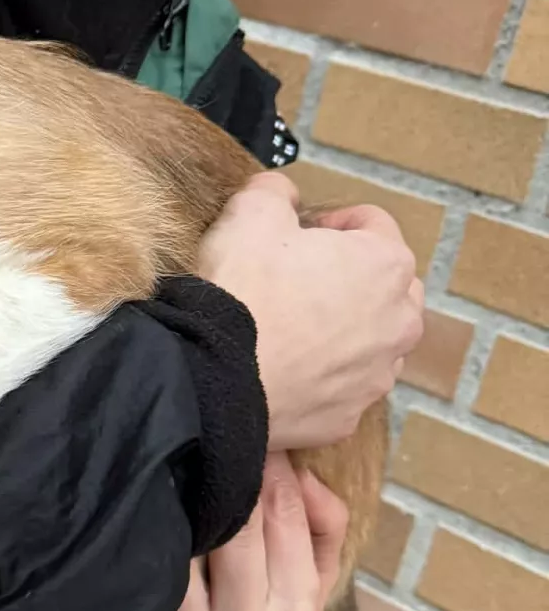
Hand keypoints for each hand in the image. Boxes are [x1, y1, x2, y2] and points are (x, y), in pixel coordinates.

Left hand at [134, 455, 347, 610]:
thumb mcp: (312, 584)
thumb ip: (322, 526)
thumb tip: (300, 472)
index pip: (282, 519)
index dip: (268, 468)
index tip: (255, 438)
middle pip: (232, 533)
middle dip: (224, 481)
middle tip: (210, 443)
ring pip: (179, 558)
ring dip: (177, 510)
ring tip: (173, 473)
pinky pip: (141, 592)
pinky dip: (142, 551)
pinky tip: (140, 519)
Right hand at [199, 173, 422, 449]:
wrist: (213, 376)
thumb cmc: (241, 290)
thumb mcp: (249, 213)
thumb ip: (275, 192)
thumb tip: (281, 194)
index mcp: (386, 264)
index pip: (373, 224)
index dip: (332, 221)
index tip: (300, 231)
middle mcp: (398, 322)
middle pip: (386, 288)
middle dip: (352, 279)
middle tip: (301, 281)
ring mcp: (375, 376)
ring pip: (371, 344)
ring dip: (344, 333)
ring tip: (293, 331)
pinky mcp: (346, 418)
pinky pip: (339, 389)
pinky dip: (320, 379)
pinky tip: (283, 371)